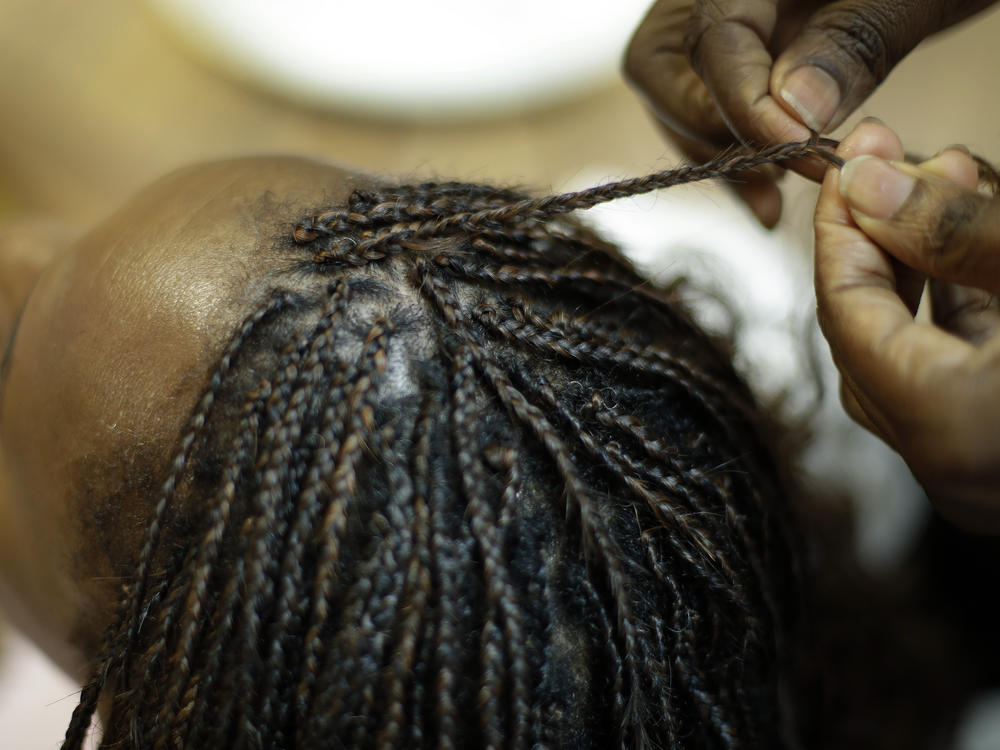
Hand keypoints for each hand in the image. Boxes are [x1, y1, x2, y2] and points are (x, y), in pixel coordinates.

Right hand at [625, 0, 996, 226]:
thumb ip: (852, 42)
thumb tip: (792, 110)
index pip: (713, 39)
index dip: (745, 104)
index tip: (798, 147)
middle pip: (665, 72)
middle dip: (715, 134)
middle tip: (782, 173)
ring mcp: (726, 20)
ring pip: (678, 96)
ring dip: (721, 154)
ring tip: (777, 194)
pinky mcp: (743, 50)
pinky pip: (704, 104)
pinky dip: (732, 151)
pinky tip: (770, 191)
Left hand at [815, 119, 999, 531]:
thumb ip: (955, 232)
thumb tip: (864, 181)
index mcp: (947, 430)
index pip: (846, 312)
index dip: (841, 229)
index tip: (847, 160)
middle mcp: (949, 469)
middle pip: (870, 332)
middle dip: (882, 240)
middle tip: (895, 163)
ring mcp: (976, 475)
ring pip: (914, 353)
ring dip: (924, 270)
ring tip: (947, 185)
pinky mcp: (996, 459)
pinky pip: (953, 377)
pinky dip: (955, 314)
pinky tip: (973, 252)